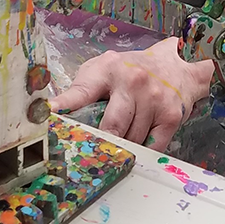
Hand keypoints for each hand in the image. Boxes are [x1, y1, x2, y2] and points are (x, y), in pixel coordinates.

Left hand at [50, 37, 211, 150]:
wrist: (176, 68)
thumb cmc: (131, 71)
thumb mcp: (104, 69)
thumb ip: (83, 89)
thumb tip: (57, 116)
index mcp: (108, 69)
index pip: (82, 92)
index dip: (64, 106)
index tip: (49, 116)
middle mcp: (132, 82)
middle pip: (111, 127)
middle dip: (100, 143)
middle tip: (90, 155)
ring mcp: (153, 100)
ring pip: (130, 140)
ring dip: (123, 147)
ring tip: (119, 142)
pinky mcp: (171, 117)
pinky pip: (150, 147)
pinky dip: (141, 152)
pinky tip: (138, 143)